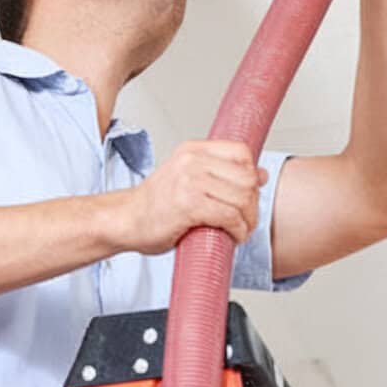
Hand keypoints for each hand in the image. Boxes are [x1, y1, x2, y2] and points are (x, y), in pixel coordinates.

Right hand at [121, 140, 267, 254]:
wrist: (125, 220)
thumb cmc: (155, 206)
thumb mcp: (188, 179)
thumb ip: (221, 175)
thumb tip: (260, 174)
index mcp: (192, 150)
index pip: (241, 152)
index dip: (251, 175)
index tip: (247, 194)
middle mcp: (191, 161)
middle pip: (246, 177)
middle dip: (253, 203)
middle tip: (246, 220)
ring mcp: (189, 181)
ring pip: (241, 198)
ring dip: (248, 220)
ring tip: (240, 231)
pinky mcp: (188, 205)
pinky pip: (229, 216)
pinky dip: (238, 230)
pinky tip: (233, 236)